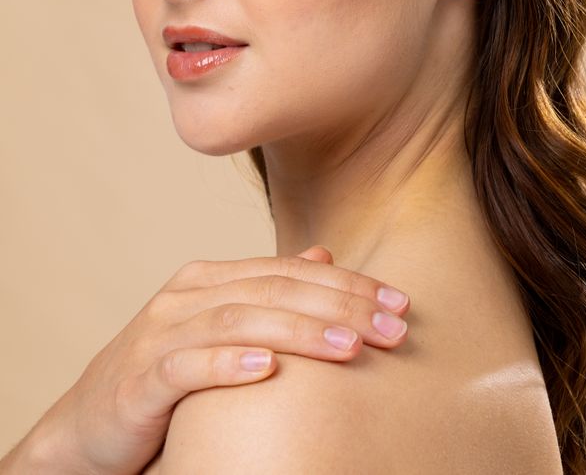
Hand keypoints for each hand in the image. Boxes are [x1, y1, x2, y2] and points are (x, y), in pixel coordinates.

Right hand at [1, 246, 409, 474]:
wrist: (89, 426)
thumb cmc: (168, 375)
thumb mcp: (222, 327)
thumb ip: (270, 292)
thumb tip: (323, 255)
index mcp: (213, 279)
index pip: (293, 271)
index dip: (350, 285)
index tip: (400, 303)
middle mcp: (186, 296)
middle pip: (275, 290)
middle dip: (341, 307)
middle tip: (393, 327)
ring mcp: (159, 334)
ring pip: (239, 321)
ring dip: (299, 332)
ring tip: (350, 348)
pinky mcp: (138, 380)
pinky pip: (186, 367)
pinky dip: (228, 365)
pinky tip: (268, 371)